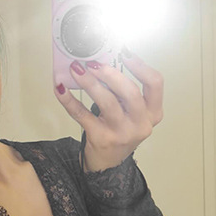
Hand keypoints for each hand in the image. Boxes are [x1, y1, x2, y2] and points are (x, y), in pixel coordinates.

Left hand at [54, 48, 163, 171]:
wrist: (108, 163)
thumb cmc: (120, 131)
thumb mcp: (132, 112)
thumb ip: (124, 91)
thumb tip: (102, 60)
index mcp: (153, 113)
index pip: (155, 83)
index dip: (141, 66)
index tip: (125, 52)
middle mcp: (140, 124)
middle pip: (130, 92)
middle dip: (111, 74)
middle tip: (94, 62)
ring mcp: (121, 133)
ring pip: (107, 102)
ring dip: (89, 82)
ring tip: (77, 68)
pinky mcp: (101, 138)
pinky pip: (82, 115)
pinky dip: (69, 100)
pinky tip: (60, 88)